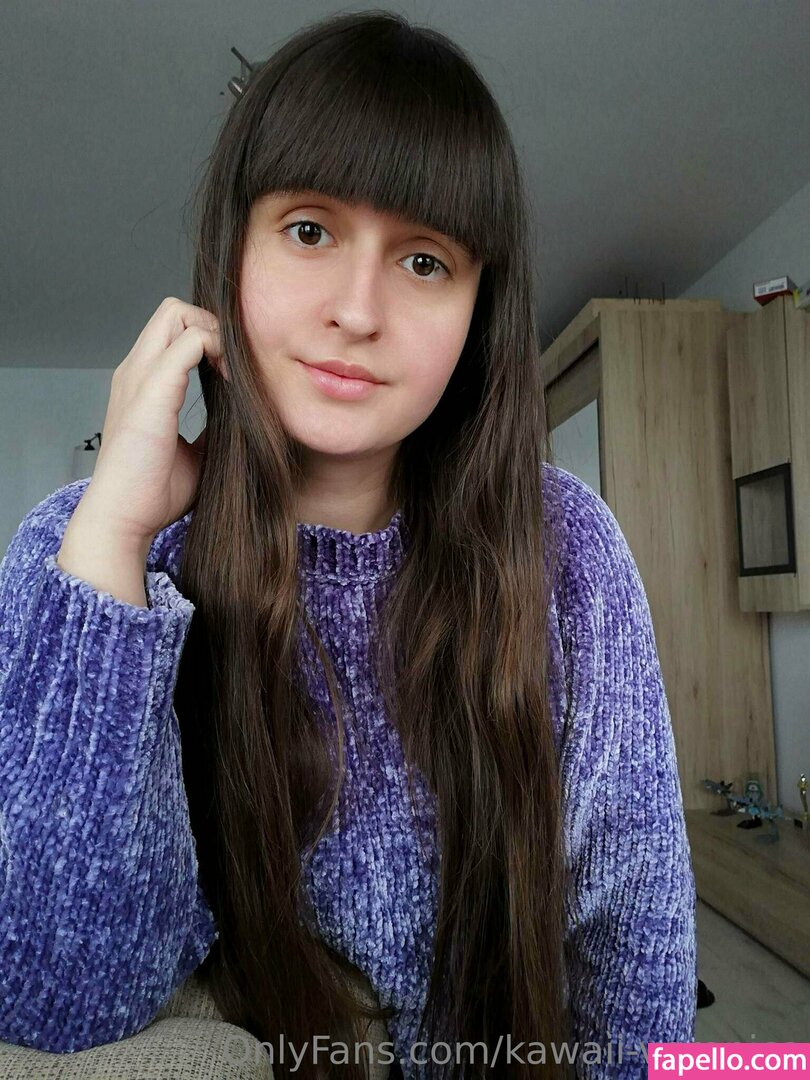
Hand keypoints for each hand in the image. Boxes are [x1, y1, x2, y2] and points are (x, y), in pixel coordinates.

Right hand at [80, 296, 225, 545]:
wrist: (124, 519)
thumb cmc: (154, 492)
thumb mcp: (196, 452)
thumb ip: (212, 428)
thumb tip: (243, 421)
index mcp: (143, 382)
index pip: (173, 328)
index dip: (210, 339)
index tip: (235, 375)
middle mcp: (136, 371)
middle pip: (173, 310)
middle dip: (212, 327)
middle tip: (235, 367)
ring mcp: (140, 377)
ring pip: (178, 314)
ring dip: (215, 335)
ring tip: (234, 375)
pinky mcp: (151, 392)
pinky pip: (188, 342)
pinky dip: (217, 351)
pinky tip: (232, 384)